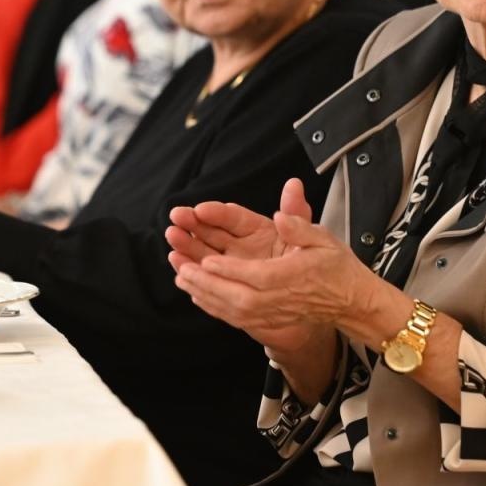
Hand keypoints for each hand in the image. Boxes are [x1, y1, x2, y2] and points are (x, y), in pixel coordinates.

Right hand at [166, 177, 311, 270]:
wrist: (313, 300)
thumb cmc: (310, 265)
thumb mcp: (309, 237)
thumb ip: (296, 214)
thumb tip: (294, 185)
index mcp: (256, 229)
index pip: (232, 217)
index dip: (216, 212)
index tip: (201, 209)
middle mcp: (239, 245)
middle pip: (211, 231)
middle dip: (192, 224)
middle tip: (177, 217)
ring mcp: (230, 265)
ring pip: (203, 253)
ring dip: (187, 246)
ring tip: (172, 239)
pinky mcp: (226, 284)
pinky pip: (206, 278)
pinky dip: (192, 272)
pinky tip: (179, 266)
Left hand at [169, 180, 321, 353]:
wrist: (351, 302)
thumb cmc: (337, 267)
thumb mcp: (323, 238)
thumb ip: (300, 226)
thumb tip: (280, 216)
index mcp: (293, 276)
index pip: (256, 276)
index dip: (228, 270)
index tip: (206, 260)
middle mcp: (280, 299)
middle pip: (238, 297)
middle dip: (208, 284)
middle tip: (183, 269)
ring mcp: (273, 314)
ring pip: (233, 310)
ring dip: (205, 296)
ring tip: (182, 279)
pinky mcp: (269, 321)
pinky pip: (236, 319)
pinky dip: (214, 308)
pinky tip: (198, 297)